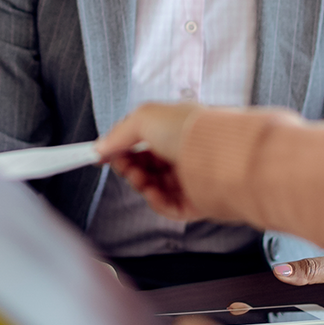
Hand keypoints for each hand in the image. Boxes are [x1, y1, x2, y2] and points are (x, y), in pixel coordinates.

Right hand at [96, 102, 205, 220]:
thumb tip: (100, 147)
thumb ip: (118, 133)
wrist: (223, 156)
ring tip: (139, 179)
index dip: (120, 148)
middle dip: (128, 166)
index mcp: (173, 129)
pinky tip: (152, 194)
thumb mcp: (144, 118)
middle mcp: (182, 153)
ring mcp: (190, 178)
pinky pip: (169, 206)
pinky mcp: (198, 202)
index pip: (140, 141)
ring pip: (153, 186)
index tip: (103, 154)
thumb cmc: (190, 131)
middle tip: (123, 165)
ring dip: (139, 184)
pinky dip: (156, 202)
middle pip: (144, 165)